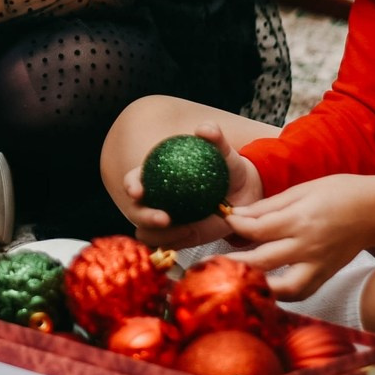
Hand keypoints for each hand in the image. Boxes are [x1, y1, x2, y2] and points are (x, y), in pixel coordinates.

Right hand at [118, 117, 264, 251]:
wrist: (243, 195)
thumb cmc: (227, 170)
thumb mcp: (224, 153)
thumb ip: (215, 139)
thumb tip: (205, 129)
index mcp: (156, 176)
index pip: (134, 180)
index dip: (131, 185)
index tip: (138, 191)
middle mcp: (155, 199)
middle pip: (135, 210)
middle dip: (143, 216)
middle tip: (165, 219)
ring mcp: (164, 220)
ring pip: (145, 232)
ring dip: (160, 234)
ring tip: (187, 230)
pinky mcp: (176, 237)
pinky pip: (165, 245)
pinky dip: (174, 243)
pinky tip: (192, 234)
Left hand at [222, 173, 374, 300]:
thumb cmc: (339, 193)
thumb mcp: (302, 190)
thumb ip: (268, 207)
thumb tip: (237, 215)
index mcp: (302, 219)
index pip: (259, 229)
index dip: (236, 225)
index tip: (223, 220)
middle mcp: (309, 246)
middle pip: (264, 261)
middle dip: (234, 262)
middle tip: (212, 261)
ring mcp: (318, 265)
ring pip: (283, 287)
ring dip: (257, 287)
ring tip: (234, 282)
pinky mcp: (325, 276)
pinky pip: (301, 293)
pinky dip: (280, 294)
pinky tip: (262, 289)